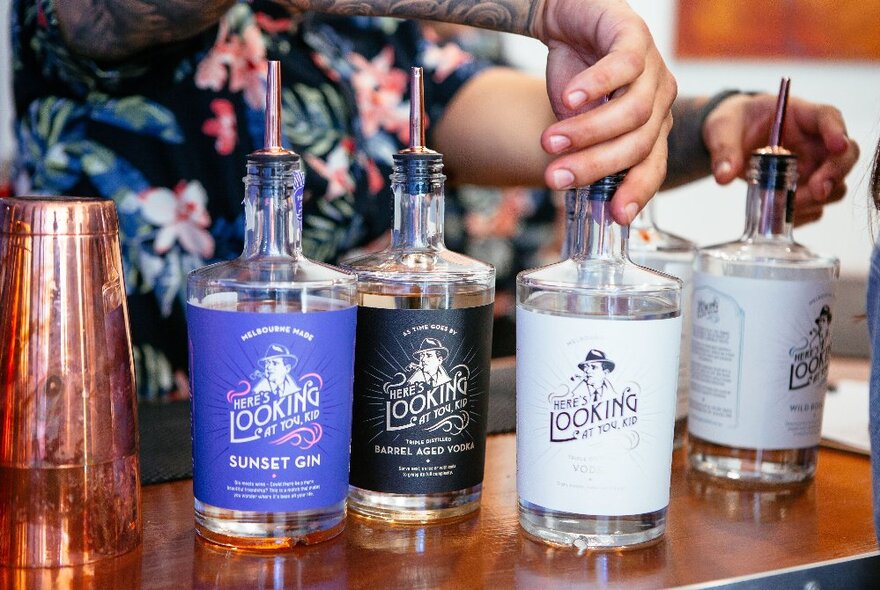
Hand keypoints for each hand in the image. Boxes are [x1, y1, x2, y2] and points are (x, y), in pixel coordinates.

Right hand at [532, 0, 677, 224]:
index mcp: (651, 127)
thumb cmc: (575, 76)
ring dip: (587, 131)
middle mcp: (659, 101)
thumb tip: (568, 187)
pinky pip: (623, 67)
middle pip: (638, 143)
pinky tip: (568, 98)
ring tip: (550, 140)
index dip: (637, 191)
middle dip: (594, 165)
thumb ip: (581, 152)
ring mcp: (653, 68)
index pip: (653, 166)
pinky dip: (594, 86)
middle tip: (555, 177)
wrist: (568, 21)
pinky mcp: (636, 36)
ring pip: (631, 111)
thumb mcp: (576, 124)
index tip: (614, 215)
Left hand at [702, 93, 858, 224]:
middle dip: (834, 174)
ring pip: (835, 186)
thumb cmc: (733, 123)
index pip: (828, 117)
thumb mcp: (722, 129)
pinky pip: (814, 207)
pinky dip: (802, 215)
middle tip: (816, 190)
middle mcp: (814, 142)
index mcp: (799, 115)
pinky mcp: (803, 189)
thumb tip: (724, 175)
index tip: (837, 146)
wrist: (729, 138)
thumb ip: (724, 149)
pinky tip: (779, 217)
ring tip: (786, 204)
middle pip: (844, 155)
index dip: (837, 131)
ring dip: (816, 199)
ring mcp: (813, 167)